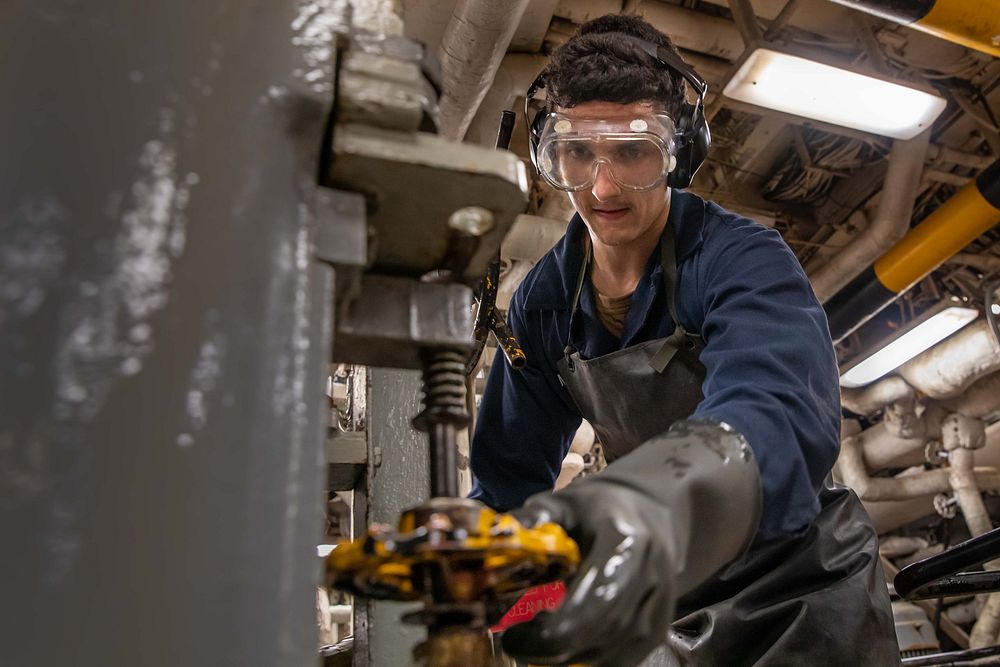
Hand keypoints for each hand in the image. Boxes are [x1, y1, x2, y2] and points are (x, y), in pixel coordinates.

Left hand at [501, 419, 759, 666]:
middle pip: (603, 633)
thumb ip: (533, 519)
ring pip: (611, 653)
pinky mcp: (657, 629)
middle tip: (515, 643)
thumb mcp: (564, 503)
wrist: (649, 514)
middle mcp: (652, 576)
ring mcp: (659, 607)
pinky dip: (586, 658)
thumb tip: (495, 537)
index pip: (597, 598)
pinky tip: (562, 648)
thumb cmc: (600, 509)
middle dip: (553, 647)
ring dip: (568, 656)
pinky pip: (620, 660)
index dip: (556, 628)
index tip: (513, 633)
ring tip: (535, 642)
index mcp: (627, 541)